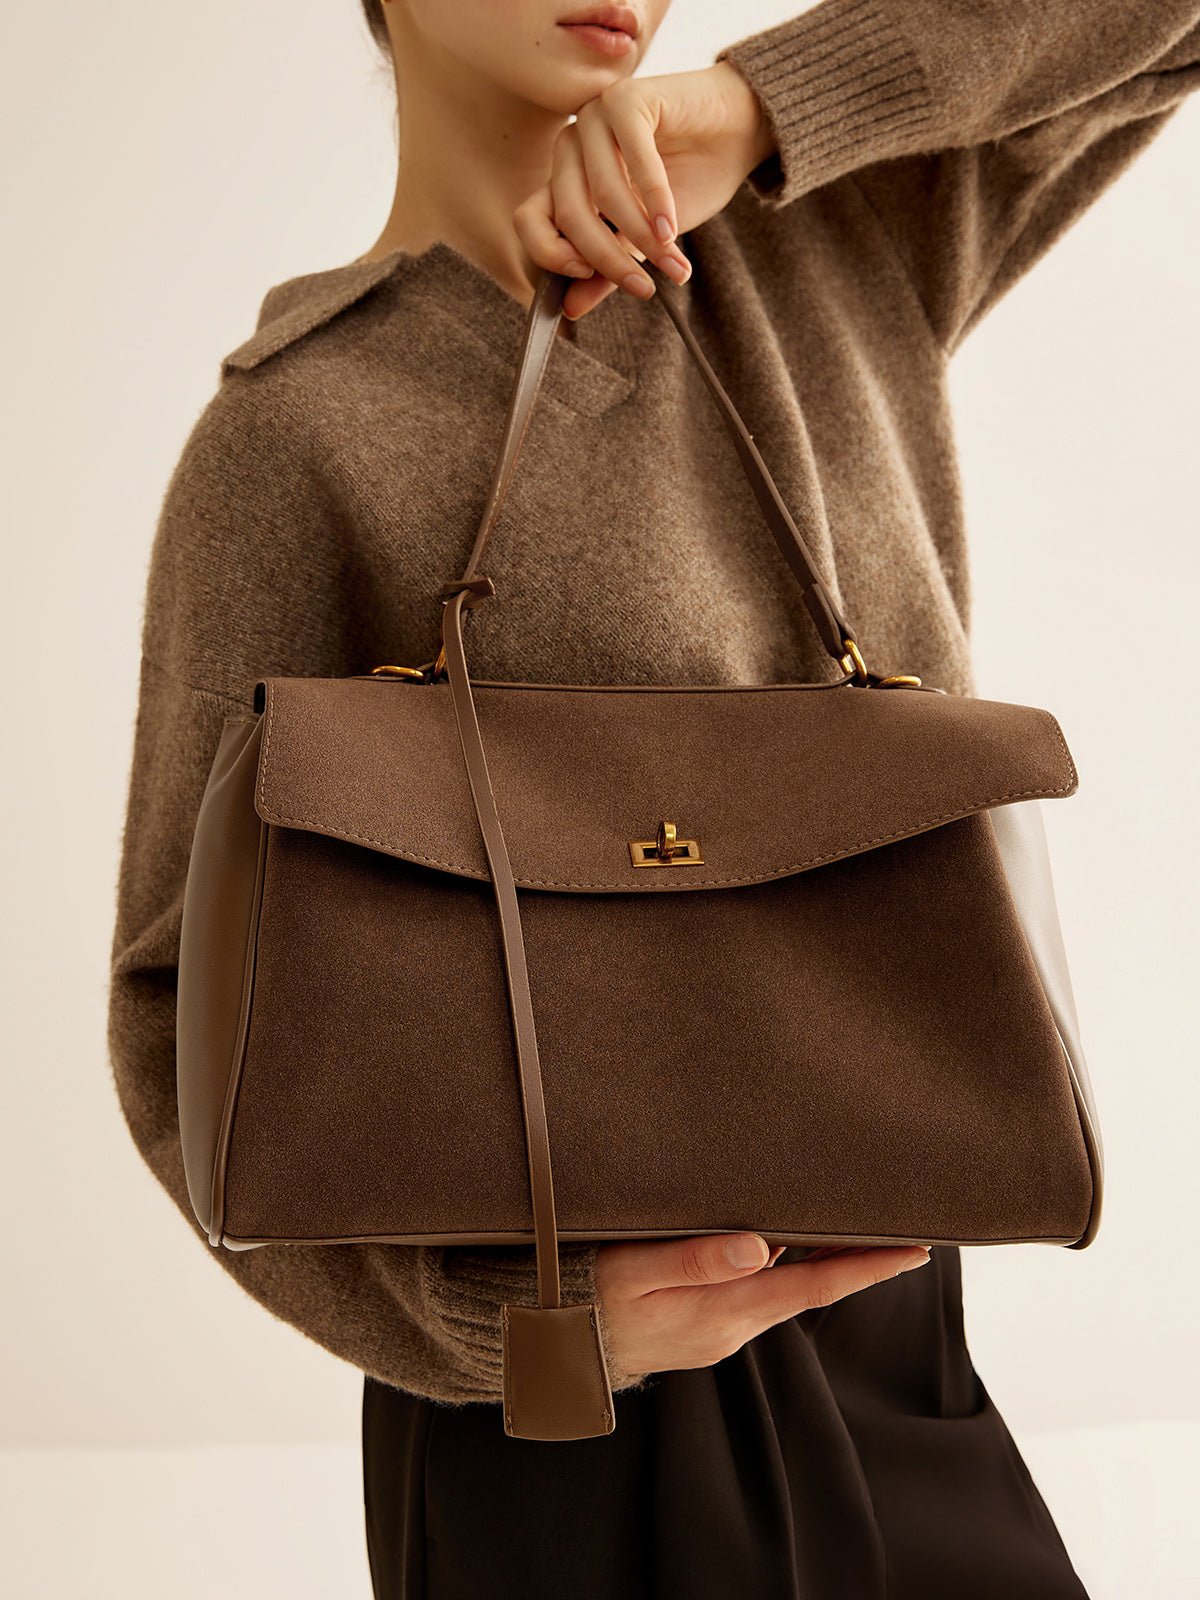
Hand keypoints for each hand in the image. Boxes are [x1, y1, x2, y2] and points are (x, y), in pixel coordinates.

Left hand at [513, 62, 775, 318]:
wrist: (740, 129)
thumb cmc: (693, 179)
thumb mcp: (646, 238)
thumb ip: (608, 267)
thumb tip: (570, 309)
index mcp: (565, 177)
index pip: (531, 220)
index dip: (550, 257)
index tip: (584, 284)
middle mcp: (571, 144)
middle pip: (568, 213)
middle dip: (608, 259)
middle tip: (644, 288)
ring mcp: (596, 116)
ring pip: (602, 193)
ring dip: (640, 236)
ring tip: (672, 263)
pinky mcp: (629, 98)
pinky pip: (634, 160)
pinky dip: (654, 200)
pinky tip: (671, 227)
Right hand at [595, 1233, 932, 1378]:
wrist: (548, 1342)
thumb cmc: (585, 1299)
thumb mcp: (631, 1272)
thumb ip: (693, 1260)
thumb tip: (760, 1246)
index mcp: (723, 1312)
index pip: (813, 1287)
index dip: (867, 1267)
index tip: (915, 1249)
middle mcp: (731, 1325)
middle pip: (809, 1285)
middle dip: (854, 1256)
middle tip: (897, 1219)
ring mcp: (718, 1328)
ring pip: (783, 1287)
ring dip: (818, 1256)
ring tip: (851, 1216)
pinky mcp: (701, 1322)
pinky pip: (755, 1289)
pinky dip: (781, 1262)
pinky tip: (782, 1233)